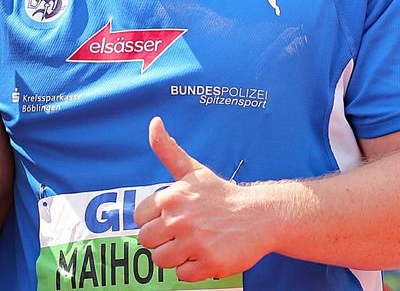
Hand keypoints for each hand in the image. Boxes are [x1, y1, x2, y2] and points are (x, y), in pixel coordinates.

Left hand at [134, 117, 273, 280]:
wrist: (260, 216)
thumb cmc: (221, 195)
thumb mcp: (193, 170)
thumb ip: (167, 149)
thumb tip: (154, 122)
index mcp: (171, 197)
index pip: (139, 219)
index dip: (154, 220)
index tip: (172, 217)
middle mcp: (180, 219)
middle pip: (146, 242)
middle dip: (162, 240)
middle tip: (184, 233)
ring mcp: (194, 243)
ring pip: (161, 261)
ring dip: (175, 256)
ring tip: (194, 244)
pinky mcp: (208, 264)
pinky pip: (182, 276)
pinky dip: (192, 269)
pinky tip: (206, 254)